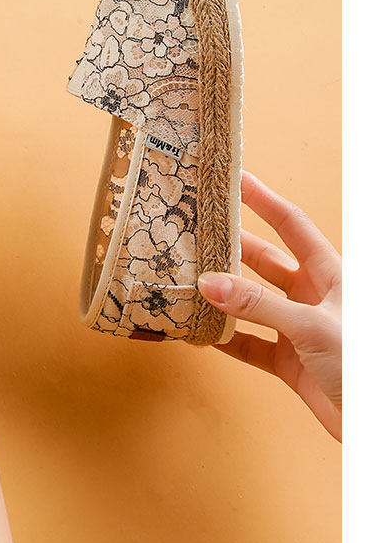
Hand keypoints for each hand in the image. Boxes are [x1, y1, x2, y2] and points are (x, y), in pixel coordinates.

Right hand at [197, 171, 341, 440]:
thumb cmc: (361, 364)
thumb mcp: (312, 325)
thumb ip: (259, 305)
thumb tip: (209, 284)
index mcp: (330, 273)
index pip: (291, 224)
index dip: (263, 199)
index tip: (235, 179)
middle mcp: (313, 295)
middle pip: (264, 261)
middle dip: (231, 247)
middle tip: (197, 233)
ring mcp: (299, 328)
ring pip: (252, 303)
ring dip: (223, 296)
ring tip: (189, 281)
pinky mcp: (290, 362)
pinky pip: (249, 344)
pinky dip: (226, 339)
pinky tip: (203, 332)